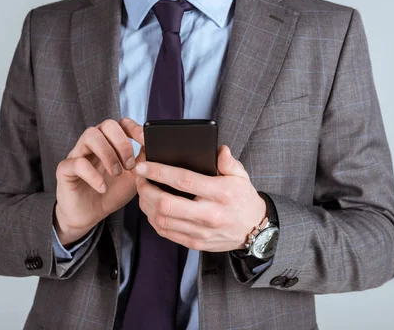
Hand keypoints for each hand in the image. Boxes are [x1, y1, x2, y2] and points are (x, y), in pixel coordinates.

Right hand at [54, 118, 144, 244]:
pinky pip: (76, 163)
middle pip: (107, 124)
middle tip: (129, 165)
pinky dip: (92, 175)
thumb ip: (144, 162)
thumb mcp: (134, 178)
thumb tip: (156, 148)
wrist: (90, 215)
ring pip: (90, 135)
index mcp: (111, 142)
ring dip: (108, 154)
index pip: (122, 123)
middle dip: (122, 143)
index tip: (145, 141)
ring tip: (116, 173)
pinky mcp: (65, 169)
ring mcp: (78, 153)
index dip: (134, 128)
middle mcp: (94, 143)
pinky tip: (102, 187)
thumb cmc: (111, 192)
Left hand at [133, 145, 265, 251]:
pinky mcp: (195, 243)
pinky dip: (153, 219)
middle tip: (140, 179)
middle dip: (146, 190)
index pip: (183, 180)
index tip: (143, 166)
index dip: (159, 172)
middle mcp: (210, 214)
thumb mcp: (241, 175)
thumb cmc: (242, 197)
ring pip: (162, 220)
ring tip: (143, 191)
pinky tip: (151, 208)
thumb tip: (220, 149)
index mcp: (220, 193)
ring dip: (146, 205)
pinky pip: (166, 232)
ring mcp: (201, 231)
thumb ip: (228, 162)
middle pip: (166, 204)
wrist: (254, 229)